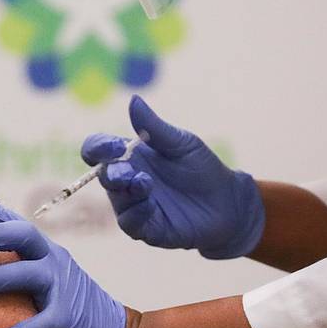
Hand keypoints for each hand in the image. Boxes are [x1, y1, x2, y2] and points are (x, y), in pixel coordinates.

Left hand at [0, 198, 125, 327]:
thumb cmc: (74, 303)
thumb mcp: (53, 272)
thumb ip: (25, 259)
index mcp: (48, 250)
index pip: (19, 222)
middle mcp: (55, 261)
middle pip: (23, 234)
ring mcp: (63, 287)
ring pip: (25, 273)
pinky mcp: (69, 318)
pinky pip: (39, 323)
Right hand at [82, 95, 264, 258]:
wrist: (228, 202)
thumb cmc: (202, 168)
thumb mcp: (181, 143)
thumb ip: (154, 127)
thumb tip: (133, 99)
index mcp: (130, 155)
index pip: (99, 149)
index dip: (97, 147)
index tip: (114, 146)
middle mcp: (127, 180)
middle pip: (104, 175)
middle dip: (111, 172)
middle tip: (127, 171)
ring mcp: (135, 205)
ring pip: (116, 200)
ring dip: (125, 192)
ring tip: (145, 183)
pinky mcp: (147, 228)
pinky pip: (130, 223)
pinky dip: (136, 213)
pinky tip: (151, 204)